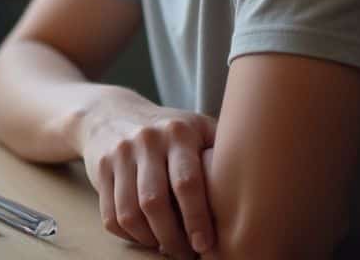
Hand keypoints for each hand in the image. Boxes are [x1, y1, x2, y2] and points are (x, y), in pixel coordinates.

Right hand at [78, 91, 216, 257]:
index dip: (197, 218)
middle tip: (186, 253)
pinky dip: (129, 235)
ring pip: (130, 213)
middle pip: (154, 202)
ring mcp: (118, 154)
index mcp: (177, 131)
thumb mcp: (197, 126)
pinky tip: (144, 236)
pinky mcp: (98, 169)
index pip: (187, 182)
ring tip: (166, 247)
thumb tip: (261, 186)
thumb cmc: (168, 129)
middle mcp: (145, 140)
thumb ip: (221, 150)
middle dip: (172, 237)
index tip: (205, 244)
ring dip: (150, 240)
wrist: (110, 112)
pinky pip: (111, 215)